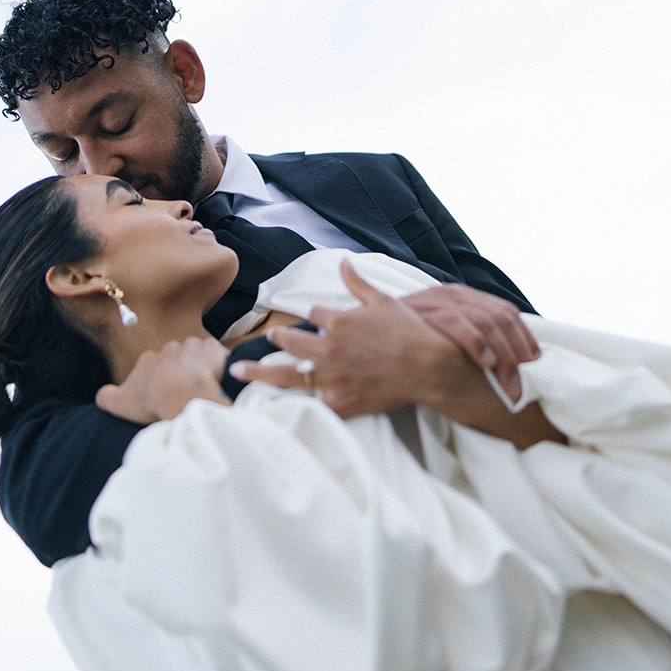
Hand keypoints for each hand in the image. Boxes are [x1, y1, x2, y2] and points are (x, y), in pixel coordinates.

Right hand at [96, 336, 230, 423]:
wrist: (180, 394)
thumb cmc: (151, 400)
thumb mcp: (119, 403)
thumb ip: (106, 397)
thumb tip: (101, 395)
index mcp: (148, 359)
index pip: (153, 366)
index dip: (158, 381)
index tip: (162, 395)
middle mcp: (169, 348)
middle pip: (175, 359)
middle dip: (179, 372)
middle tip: (182, 392)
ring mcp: (191, 347)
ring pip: (195, 355)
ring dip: (198, 367)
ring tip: (199, 387)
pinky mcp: (212, 351)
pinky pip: (216, 354)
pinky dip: (216, 363)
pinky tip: (215, 378)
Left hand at [232, 260, 561, 448]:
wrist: (432, 367)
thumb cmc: (411, 332)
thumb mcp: (385, 301)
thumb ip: (358, 284)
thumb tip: (343, 263)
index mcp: (339, 319)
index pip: (312, 316)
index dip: (308, 319)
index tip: (301, 322)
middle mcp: (330, 347)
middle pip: (290, 342)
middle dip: (273, 342)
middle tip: (253, 346)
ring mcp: (334, 376)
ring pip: (289, 374)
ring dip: (261, 372)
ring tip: (239, 372)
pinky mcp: (343, 401)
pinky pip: (311, 403)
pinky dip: (292, 404)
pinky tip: (273, 407)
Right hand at [402, 284, 537, 401]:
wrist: (362, 329)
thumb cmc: (404, 338)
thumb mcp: (435, 329)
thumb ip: (467, 333)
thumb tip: (505, 354)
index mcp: (461, 295)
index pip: (506, 311)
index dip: (524, 338)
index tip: (533, 363)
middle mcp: (454, 294)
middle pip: (501, 318)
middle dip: (516, 354)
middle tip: (521, 387)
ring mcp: (439, 301)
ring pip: (486, 322)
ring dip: (503, 357)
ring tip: (510, 386)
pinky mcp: (425, 312)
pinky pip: (458, 323)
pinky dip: (475, 340)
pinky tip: (485, 361)